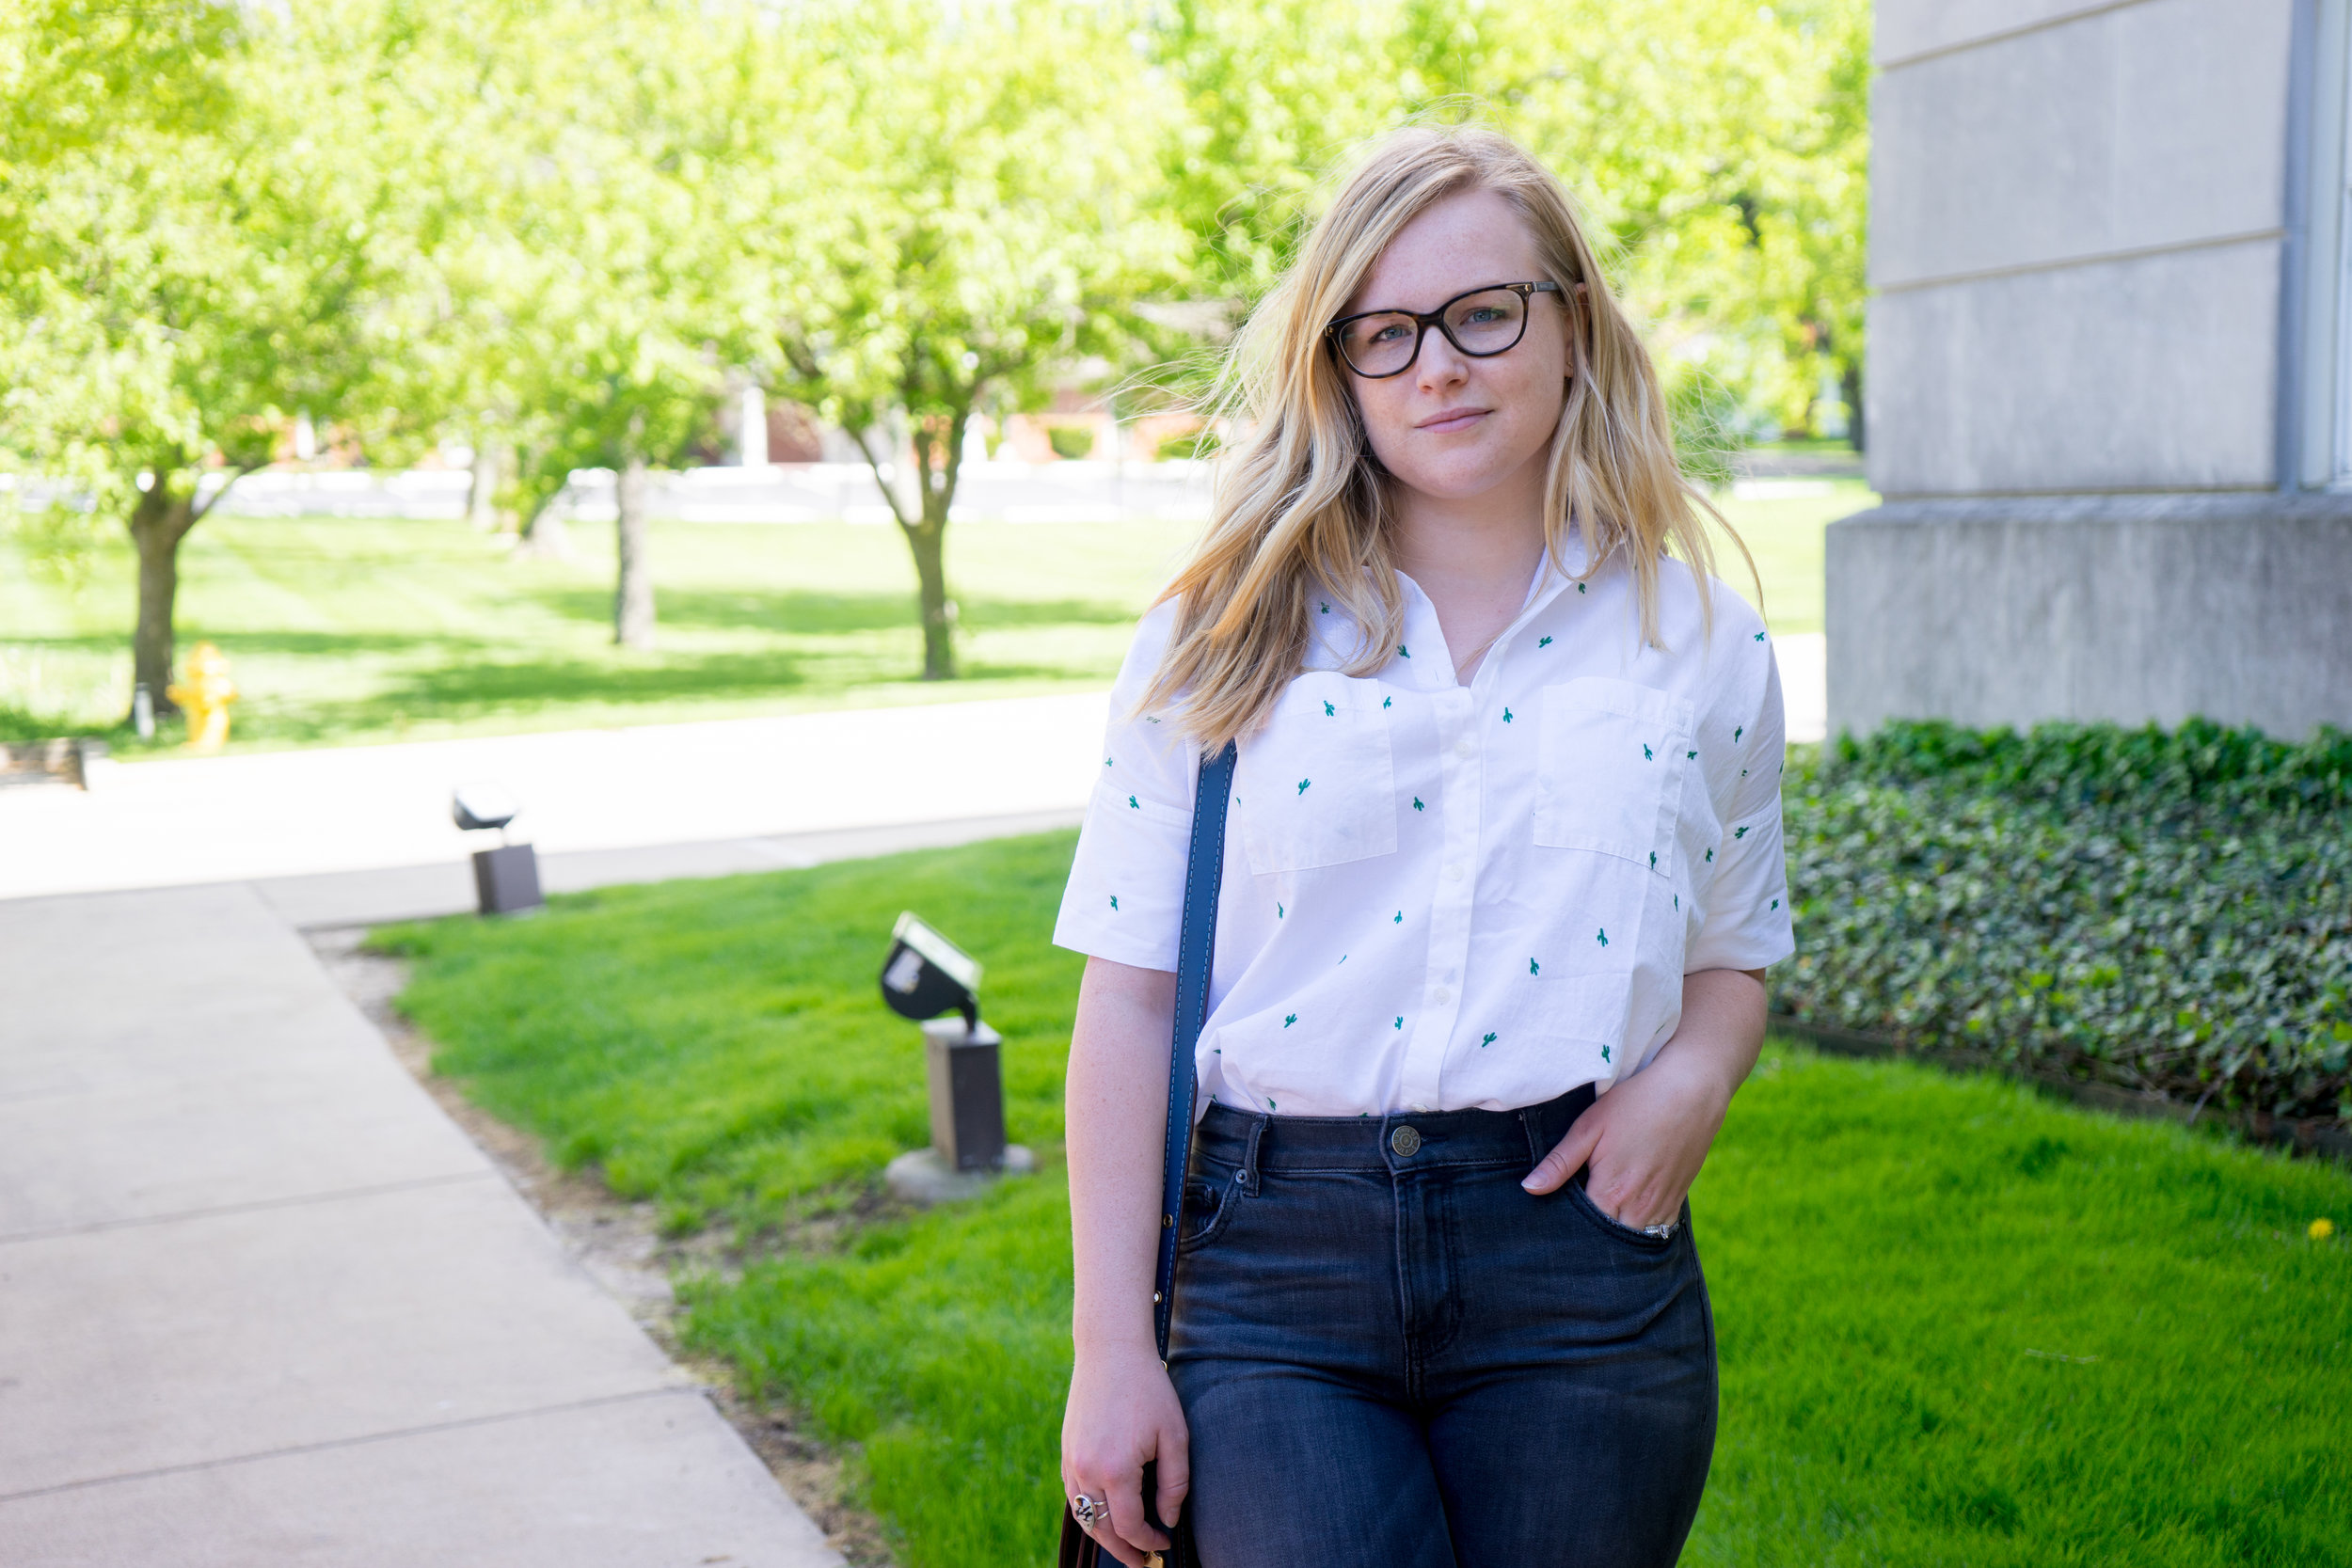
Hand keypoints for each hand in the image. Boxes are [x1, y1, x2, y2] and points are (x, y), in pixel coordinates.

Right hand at [1062, 1343, 1188, 1567]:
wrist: (1110, 1351)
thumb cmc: (1148, 1390)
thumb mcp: (1174, 1436)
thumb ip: (1175, 1484)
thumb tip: (1169, 1519)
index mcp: (1115, 1471)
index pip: (1131, 1526)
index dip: (1150, 1541)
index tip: (1165, 1542)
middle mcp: (1086, 1471)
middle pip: (1102, 1529)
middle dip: (1124, 1550)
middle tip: (1143, 1560)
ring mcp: (1071, 1462)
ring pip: (1084, 1515)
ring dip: (1103, 1534)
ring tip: (1124, 1544)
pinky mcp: (1066, 1451)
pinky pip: (1073, 1494)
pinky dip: (1089, 1510)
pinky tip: (1106, 1512)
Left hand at [1520, 1043, 1730, 1226]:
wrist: (1692, 1093)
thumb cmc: (1636, 1104)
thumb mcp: (1590, 1126)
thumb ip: (1560, 1162)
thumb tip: (1529, 1188)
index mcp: (1610, 1192)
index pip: (1581, 1232)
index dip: (1564, 1230)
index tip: (1551, 1225)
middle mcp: (1638, 1209)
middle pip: (1607, 1242)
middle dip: (1589, 1240)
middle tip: (1571, 1229)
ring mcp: (1661, 1208)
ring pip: (1632, 1241)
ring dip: (1615, 1238)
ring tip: (1596, 1225)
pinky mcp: (1677, 1202)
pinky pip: (1656, 1233)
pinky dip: (1640, 1231)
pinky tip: (1625, 1217)